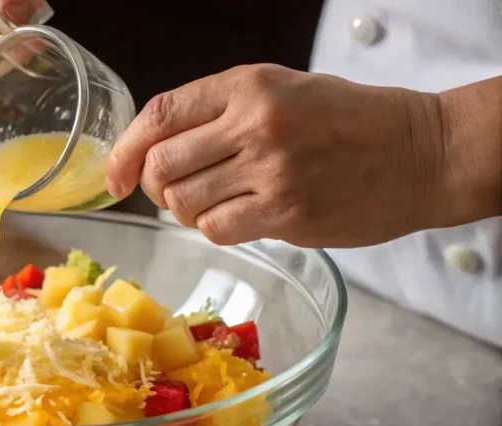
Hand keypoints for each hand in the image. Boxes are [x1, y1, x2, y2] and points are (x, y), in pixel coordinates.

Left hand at [105, 64, 450, 247]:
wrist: (418, 153)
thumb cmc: (348, 121)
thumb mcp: (282, 90)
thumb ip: (220, 111)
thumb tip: (156, 148)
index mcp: (247, 85)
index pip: (159, 115)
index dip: (126, 151)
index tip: (117, 176)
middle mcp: (253, 122)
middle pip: (162, 164)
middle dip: (155, 187)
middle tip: (176, 193)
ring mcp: (269, 168)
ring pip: (183, 202)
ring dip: (186, 211)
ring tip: (216, 204)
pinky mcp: (285, 211)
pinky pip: (215, 229)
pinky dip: (215, 229)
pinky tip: (239, 219)